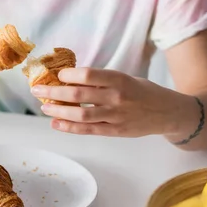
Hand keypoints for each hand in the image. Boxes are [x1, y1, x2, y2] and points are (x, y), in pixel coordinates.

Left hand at [30, 68, 196, 137]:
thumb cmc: (143, 91)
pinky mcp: (115, 131)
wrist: (169, 113)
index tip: (56, 75)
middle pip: (79, 95)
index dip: (69, 75)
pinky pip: (88, 130)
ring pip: (81, 115)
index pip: (89, 75)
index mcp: (119, 80)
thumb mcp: (125, 78)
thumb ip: (101, 80)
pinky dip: (69, 127)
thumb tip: (69, 79)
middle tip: (37, 90)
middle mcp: (117, 98)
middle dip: (54, 93)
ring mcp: (116, 117)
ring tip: (43, 107)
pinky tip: (55, 122)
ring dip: (58, 111)